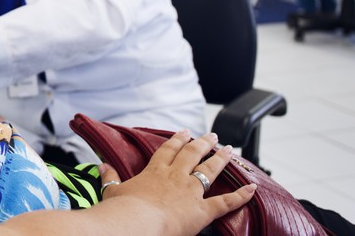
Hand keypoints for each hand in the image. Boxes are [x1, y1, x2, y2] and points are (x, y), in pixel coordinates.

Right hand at [100, 130, 255, 235]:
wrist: (135, 223)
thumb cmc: (122, 210)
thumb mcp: (112, 191)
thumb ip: (109, 177)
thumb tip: (102, 165)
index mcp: (154, 172)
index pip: (168, 150)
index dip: (177, 140)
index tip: (184, 132)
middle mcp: (175, 177)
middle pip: (191, 154)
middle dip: (202, 143)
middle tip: (211, 135)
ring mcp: (190, 191)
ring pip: (209, 170)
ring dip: (221, 159)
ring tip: (229, 149)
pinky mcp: (201, 210)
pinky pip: (226, 202)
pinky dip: (241, 195)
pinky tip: (252, 187)